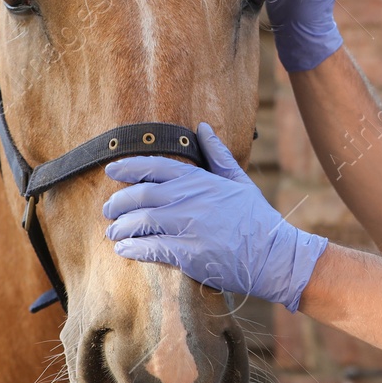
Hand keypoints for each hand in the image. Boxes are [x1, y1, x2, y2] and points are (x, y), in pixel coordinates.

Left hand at [103, 123, 328, 311]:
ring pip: (141, 222)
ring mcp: (189, 227)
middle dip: (117, 203)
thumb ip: (218, 154)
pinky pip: (151, 249)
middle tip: (108, 210)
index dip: (129, 167)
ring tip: (113, 233)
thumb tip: (204, 127)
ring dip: (121, 228)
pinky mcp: (189, 255)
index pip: (156, 166)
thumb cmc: (256, 218)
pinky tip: (124, 251)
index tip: (111, 170)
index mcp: (200, 181)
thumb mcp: (239, 180)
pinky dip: (132, 249)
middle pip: (140, 196)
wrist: (273, 255)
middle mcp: (190, 200)